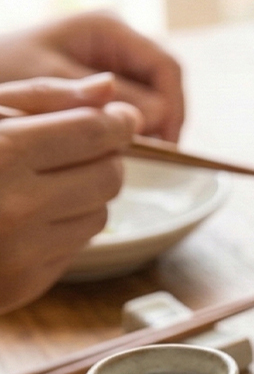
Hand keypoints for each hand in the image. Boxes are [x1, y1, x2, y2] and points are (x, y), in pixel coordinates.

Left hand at [0, 12, 182, 140]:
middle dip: (162, 121)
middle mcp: (118, 42)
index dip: (173, 108)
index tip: (167, 146)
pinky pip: (134, 107)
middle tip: (150, 155)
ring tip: (131, 153)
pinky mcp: (106, 83)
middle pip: (164, 85)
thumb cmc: (1, 69)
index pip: (166, 67)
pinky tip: (117, 147)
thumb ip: (103, 100)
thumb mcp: (51, 84)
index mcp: (109, 29)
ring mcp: (114, 62)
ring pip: (153, 99)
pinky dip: (130, 128)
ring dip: (147, 127)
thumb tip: (157, 118)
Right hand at [0, 75, 141, 313]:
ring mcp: (21, 254)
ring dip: (85, 195)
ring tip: (42, 182)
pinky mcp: (23, 286)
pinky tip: (24, 218)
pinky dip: (62, 228)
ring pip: (100, 214)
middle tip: (81, 147)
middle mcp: (15, 208)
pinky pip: (75, 247)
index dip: (118, 121)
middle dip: (104, 158)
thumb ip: (41, 97)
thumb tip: (108, 87)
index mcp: (0, 153)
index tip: (120, 116)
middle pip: (109, 175)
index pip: (95, 133)